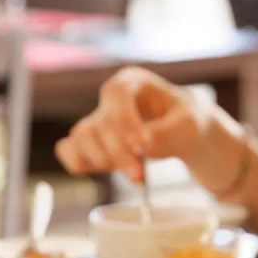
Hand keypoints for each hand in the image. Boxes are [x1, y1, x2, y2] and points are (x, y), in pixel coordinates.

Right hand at [55, 67, 208, 182]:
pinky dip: (80, 164)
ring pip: (81, 138)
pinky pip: (68, 150)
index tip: (144, 145)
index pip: (117, 94)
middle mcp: (110, 99)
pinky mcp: (91, 143)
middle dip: (118, 153)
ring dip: (102, 162)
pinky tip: (107, 171)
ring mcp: (97, 120)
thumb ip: (168, 133)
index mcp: (132, 81)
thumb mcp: (190, 125)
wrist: (185, 135)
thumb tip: (143, 147)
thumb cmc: (188, 123)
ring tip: (135, 176)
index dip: (126, 121)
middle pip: (100, 122)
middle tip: (140, 177)